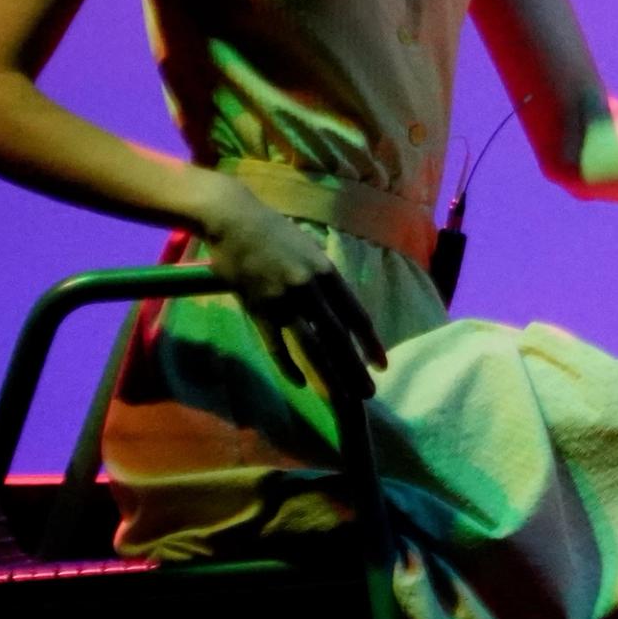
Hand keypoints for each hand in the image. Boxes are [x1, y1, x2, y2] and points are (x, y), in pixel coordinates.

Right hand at [195, 180, 385, 403]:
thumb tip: (340, 310)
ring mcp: (282, 300)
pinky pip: (276, 344)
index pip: (356, 315)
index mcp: (327, 273)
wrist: (235, 221)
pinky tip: (299, 383)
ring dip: (328, 375)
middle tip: (369, 393)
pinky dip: (288, 365)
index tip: (382, 365)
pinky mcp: (256, 308)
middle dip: (355, 368)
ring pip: (311, 345)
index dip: (370, 343)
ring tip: (342, 397)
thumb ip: (325, 281)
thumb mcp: (311, 251)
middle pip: (338, 336)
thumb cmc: (275, 234)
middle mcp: (309, 288)